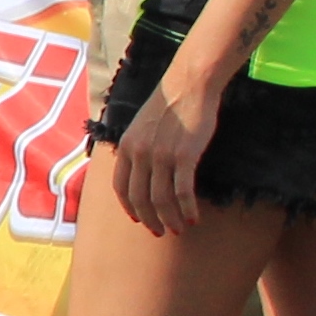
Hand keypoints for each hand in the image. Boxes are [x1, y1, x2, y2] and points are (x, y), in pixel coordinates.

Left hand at [111, 67, 216, 237]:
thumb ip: (138, 148)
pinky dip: (187, 209)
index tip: (137, 219)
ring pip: (161, 200)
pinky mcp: (184, 155)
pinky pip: (182, 191)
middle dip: (149, 220)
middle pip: (140, 198)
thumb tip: (141, 171)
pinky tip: (194, 218)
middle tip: (160, 232)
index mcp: (126, 147)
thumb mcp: (141, 126)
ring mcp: (161, 156)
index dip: (129, 207)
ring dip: (170, 219)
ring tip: (179, 229)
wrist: (189, 83)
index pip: (121, 187)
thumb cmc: (169, 104)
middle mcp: (139, 154)